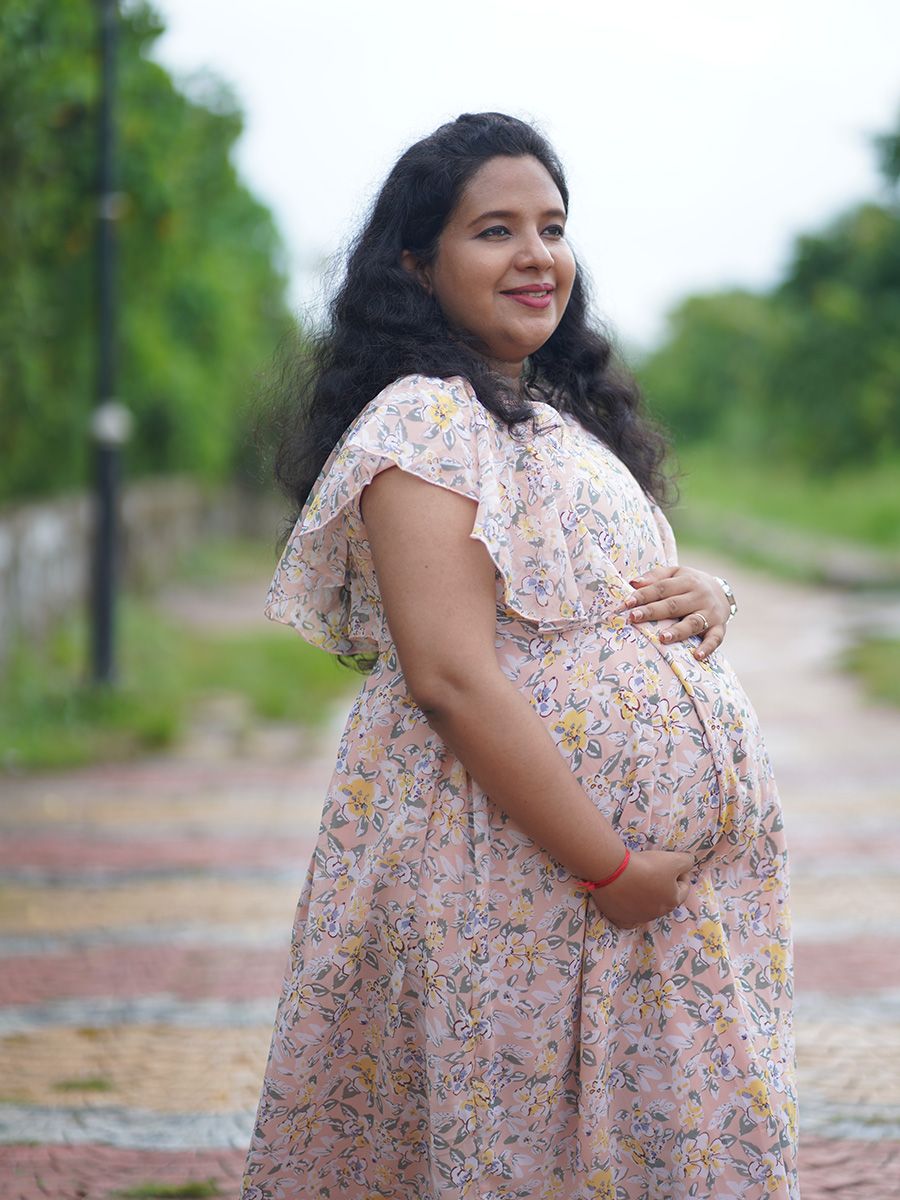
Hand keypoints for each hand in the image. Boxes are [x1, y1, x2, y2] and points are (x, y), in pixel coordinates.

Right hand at [588, 849, 693, 928]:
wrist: (613, 871)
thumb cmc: (646, 866)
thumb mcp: (675, 859)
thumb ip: (687, 861)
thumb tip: (689, 863)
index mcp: (673, 901)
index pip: (684, 888)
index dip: (682, 874)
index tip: (674, 864)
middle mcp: (658, 913)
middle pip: (665, 899)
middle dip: (664, 886)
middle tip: (654, 870)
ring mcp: (639, 918)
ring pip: (647, 908)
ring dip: (646, 895)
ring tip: (637, 879)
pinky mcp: (621, 919)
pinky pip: (630, 919)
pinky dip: (630, 911)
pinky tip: (627, 902)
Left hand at [616, 565, 731, 659]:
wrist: (723, 592)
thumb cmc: (689, 584)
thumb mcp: (675, 574)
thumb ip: (655, 577)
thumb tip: (633, 583)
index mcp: (686, 581)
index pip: (662, 588)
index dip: (643, 595)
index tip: (626, 604)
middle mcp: (699, 596)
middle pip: (674, 605)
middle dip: (653, 611)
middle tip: (634, 617)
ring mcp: (710, 613)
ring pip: (693, 622)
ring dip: (678, 631)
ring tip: (662, 638)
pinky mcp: (719, 628)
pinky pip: (715, 638)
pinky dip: (708, 648)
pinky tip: (697, 655)